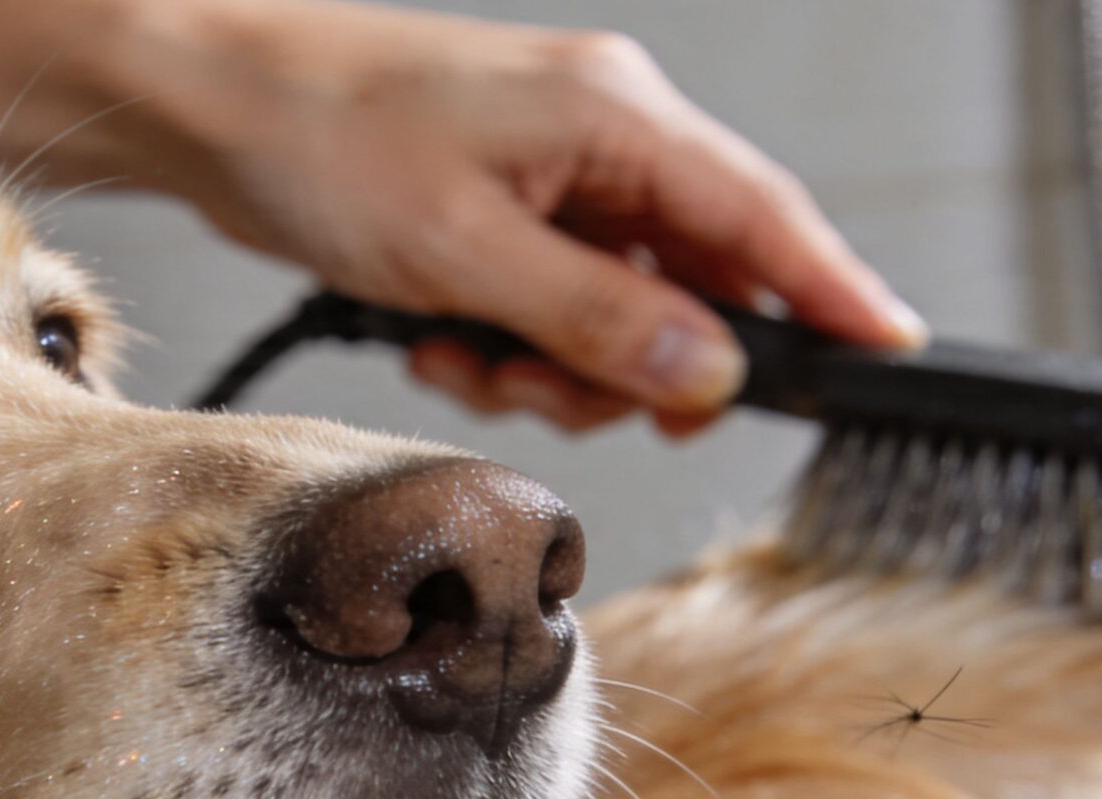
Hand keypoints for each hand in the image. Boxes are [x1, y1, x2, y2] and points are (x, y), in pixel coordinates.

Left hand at [112, 1, 925, 432]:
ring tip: (472, 360)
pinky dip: (508, 347)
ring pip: (621, 314)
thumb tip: (708, 371)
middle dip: (634, 364)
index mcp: (619, 118)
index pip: (764, 216)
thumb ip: (596, 318)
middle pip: (695, 285)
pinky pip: (552, 308)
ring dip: (556, 368)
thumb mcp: (464, 252)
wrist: (210, 104)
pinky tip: (441, 342)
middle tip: (560, 391)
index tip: (890, 352)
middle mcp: (605, 140)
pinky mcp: (504, 212)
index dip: (832, 293)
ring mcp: (553, 177)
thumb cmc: (322, 138)